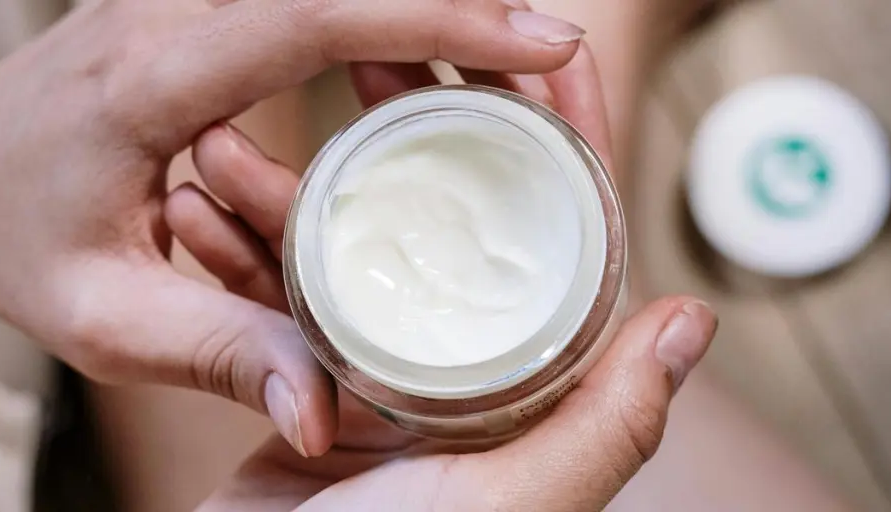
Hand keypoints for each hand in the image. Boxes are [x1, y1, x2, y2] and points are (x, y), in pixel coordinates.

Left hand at [0, 0, 586, 455]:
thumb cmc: (19, 240)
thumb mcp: (110, 318)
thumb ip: (224, 354)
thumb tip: (323, 414)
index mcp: (156, 75)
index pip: (316, 16)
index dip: (440, 18)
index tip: (542, 41)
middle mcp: (179, 10)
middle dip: (466, 6)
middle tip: (562, 52)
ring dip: (436, 8)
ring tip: (521, 61)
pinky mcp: (209, 8)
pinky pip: (318, 1)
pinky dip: (392, 18)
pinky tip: (440, 55)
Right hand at [169, 44, 716, 509]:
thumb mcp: (516, 501)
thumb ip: (606, 425)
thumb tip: (695, 317)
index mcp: (520, 384)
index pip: (557, 240)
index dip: (557, 145)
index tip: (538, 56)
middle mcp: (458, 369)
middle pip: (443, 223)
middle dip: (406, 135)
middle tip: (365, 65)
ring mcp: (377, 373)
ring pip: (343, 250)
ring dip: (286, 193)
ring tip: (226, 145)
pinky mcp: (302, 387)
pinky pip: (268, 302)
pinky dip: (231, 258)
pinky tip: (194, 215)